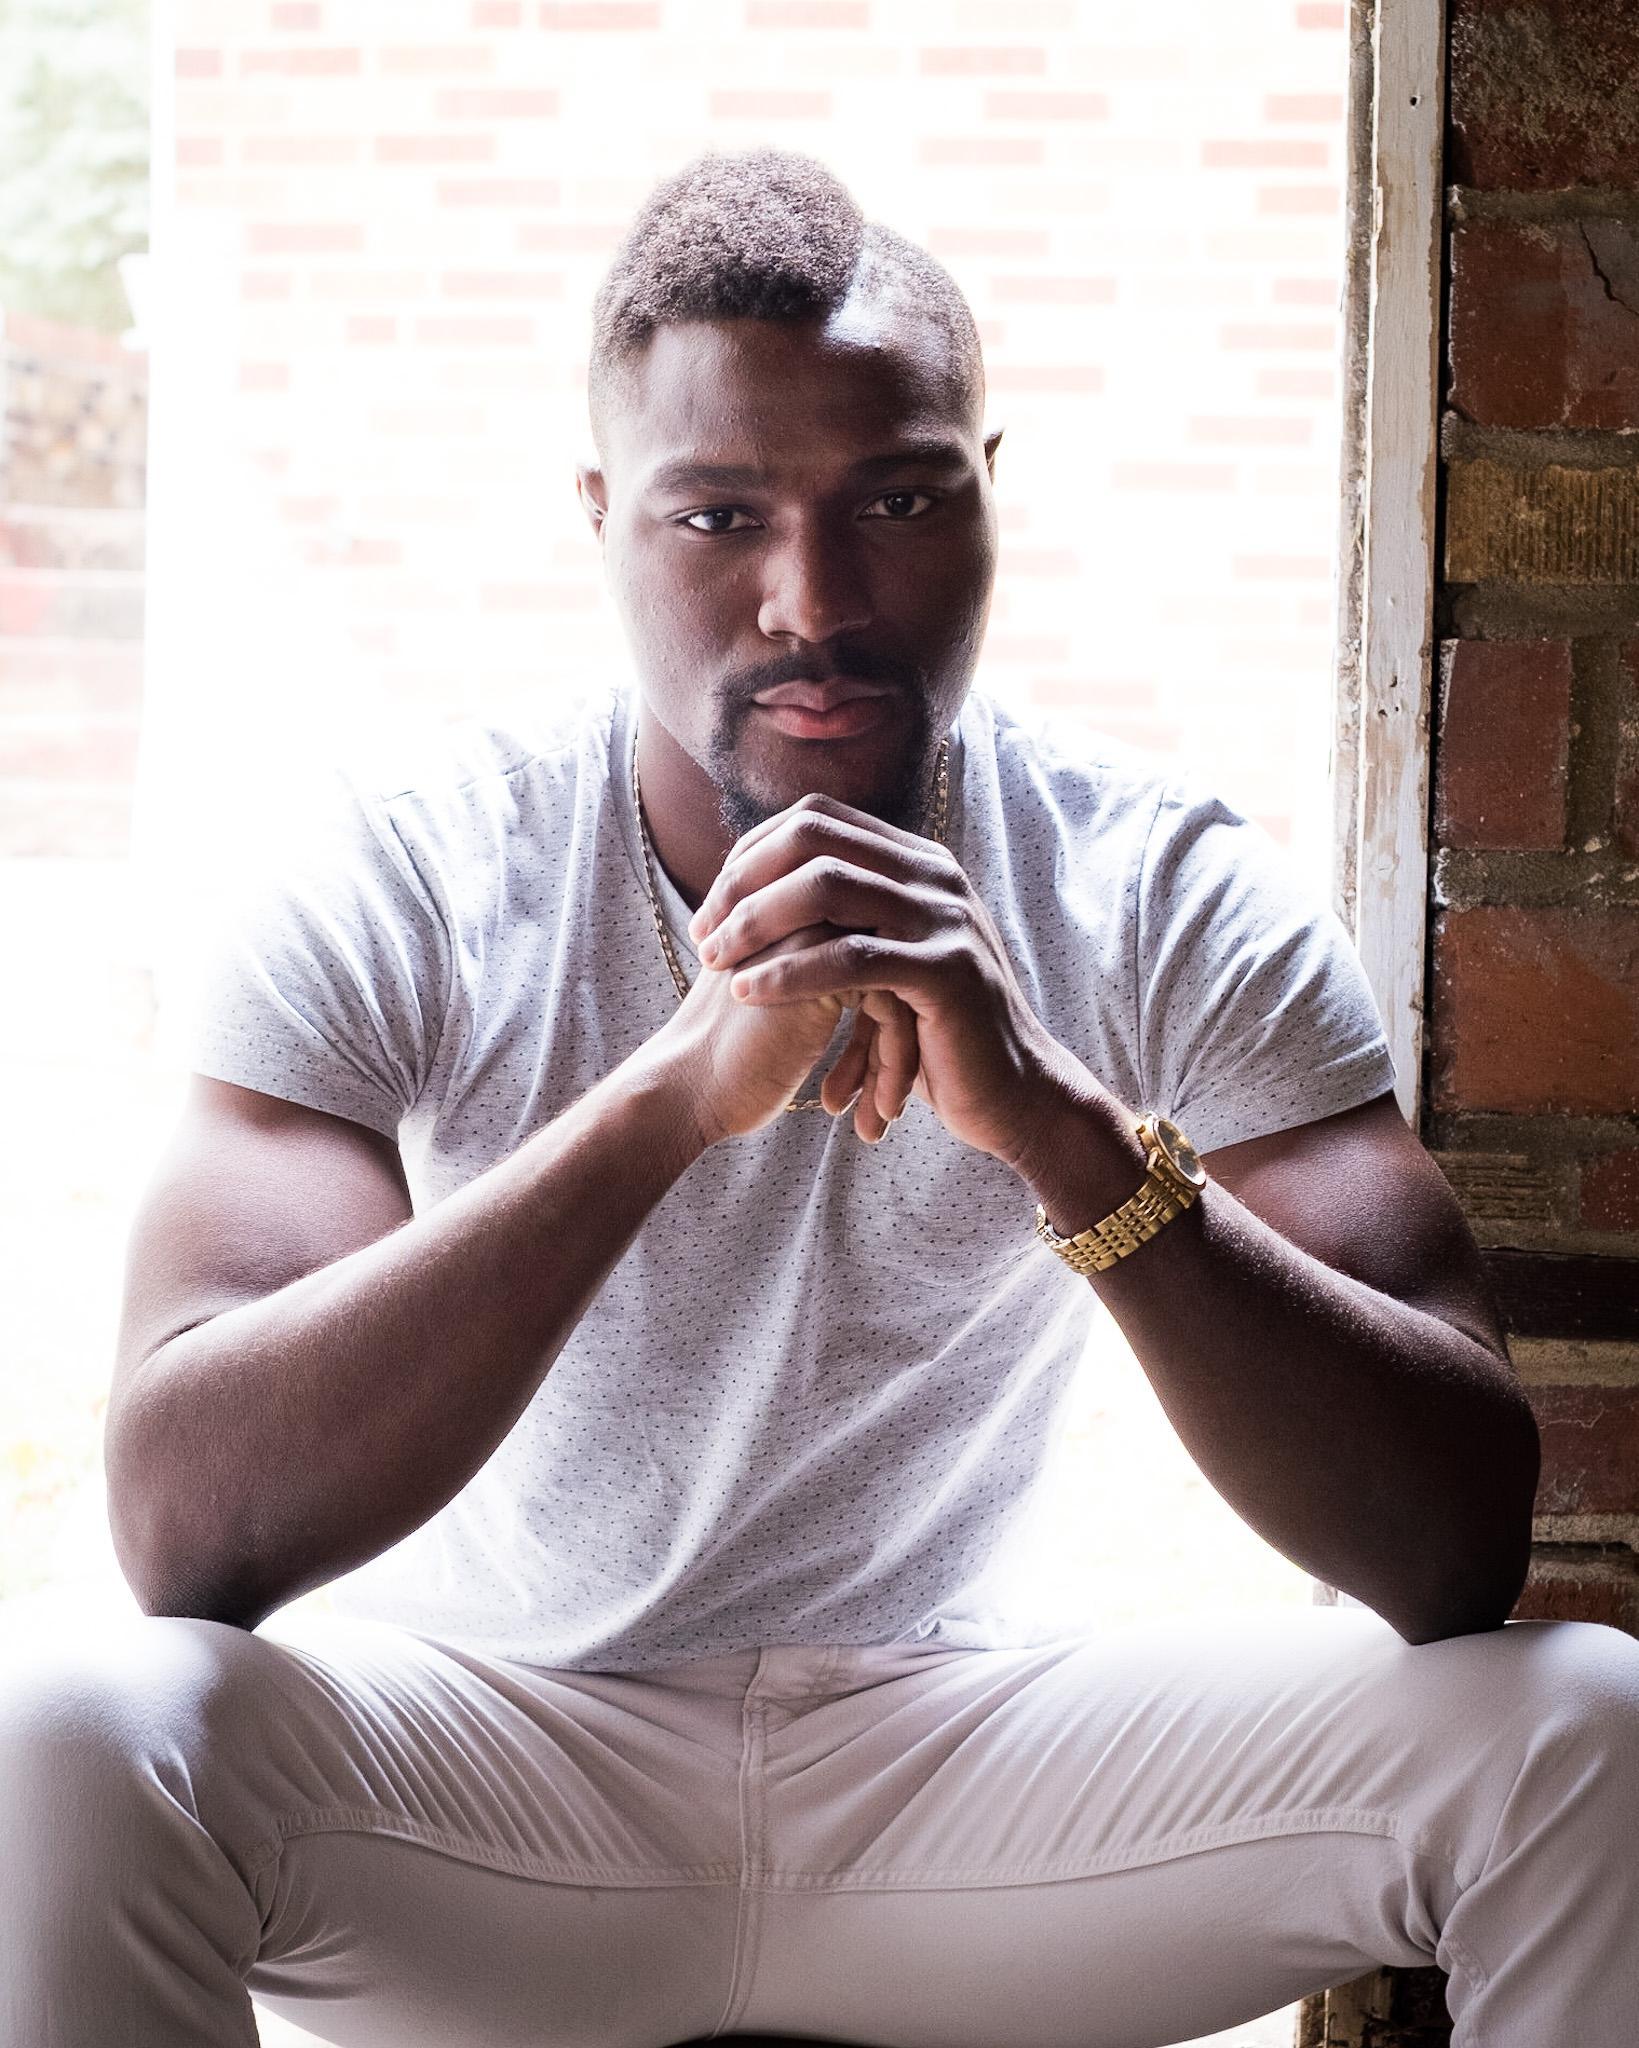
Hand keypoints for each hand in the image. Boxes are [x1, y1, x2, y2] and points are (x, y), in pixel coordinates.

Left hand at [686, 792, 1090, 1167]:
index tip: (712, 908)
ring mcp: (945, 918)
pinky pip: (852, 959)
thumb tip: (767, 885)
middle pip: (814, 839)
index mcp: (917, 862)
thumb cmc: (939, 1034)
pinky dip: (790, 973)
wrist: (1013, 1093)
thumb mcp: (893, 957)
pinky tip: (750, 994)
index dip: (753, 854)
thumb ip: (851, 916)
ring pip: (828, 888)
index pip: (816, 819)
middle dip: (744, 883)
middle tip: (704, 936)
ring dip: (757, 922)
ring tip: (716, 963)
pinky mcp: (947, 971)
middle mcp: (934, 875)